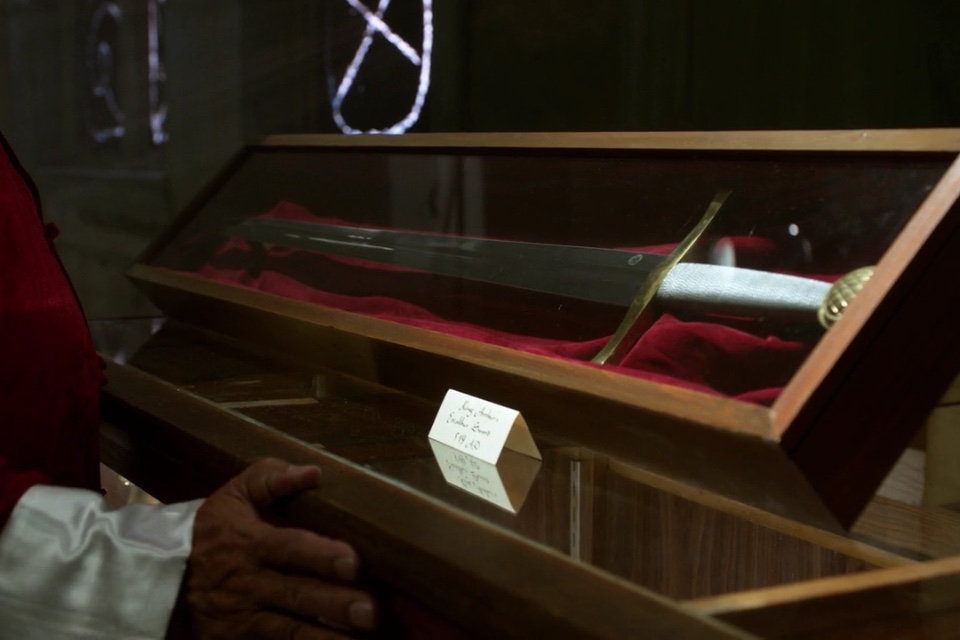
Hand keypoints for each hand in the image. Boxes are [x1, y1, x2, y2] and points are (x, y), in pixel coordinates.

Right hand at [169, 458, 376, 638]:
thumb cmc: (208, 533)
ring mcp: (243, 620)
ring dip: (324, 637)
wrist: (160, 579)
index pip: (290, 549)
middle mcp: (249, 585)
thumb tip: (313, 470)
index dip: (321, 556)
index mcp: (252, 544)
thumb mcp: (232, 496)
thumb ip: (270, 479)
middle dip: (333, 605)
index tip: (353, 563)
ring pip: (288, 632)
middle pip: (296, 596)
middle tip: (369, 612)